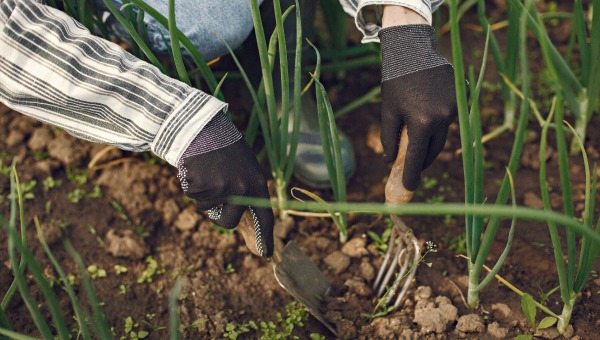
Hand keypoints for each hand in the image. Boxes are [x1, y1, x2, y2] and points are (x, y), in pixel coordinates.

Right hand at [177, 112, 273, 256]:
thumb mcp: (243, 165)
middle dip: (217, 216)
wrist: (202, 125)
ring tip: (206, 169)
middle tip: (214, 200)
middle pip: (227, 222)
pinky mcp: (202, 186)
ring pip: (205, 207)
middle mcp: (242, 189)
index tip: (266, 254)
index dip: (266, 238)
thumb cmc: (224, 145)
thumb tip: (238, 216)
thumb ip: (244, 188)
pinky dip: (191, 185)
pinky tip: (196, 167)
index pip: (265, 216)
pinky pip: (193, 196)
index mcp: (256, 183)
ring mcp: (221, 189)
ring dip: (202, 193)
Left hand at [379, 24, 457, 190]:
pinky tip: (428, 114)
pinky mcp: (463, 96)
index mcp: (423, 122)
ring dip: (431, 141)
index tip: (408, 188)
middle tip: (412, 167)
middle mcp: (444, 116)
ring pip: (443, 135)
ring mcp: (456, 106)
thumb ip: (390, 140)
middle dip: (423, 161)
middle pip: (434, 149)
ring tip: (417, 141)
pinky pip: (451, 117)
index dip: (412, 175)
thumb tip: (391, 163)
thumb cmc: (395, 81)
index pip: (418, 157)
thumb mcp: (388, 112)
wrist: (412, 49)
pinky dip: (439, 122)